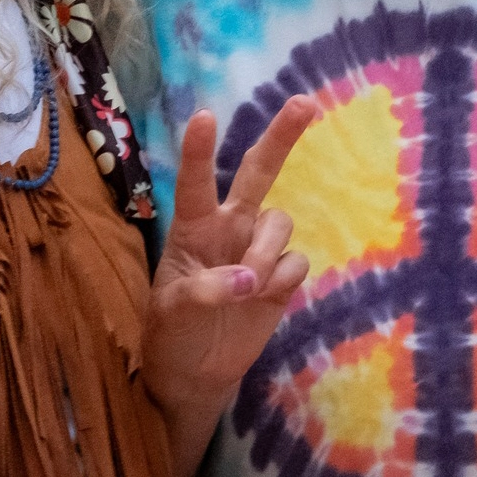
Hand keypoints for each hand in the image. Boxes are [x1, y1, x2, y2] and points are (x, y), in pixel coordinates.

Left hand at [142, 97, 316, 419]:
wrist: (195, 374)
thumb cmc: (172, 333)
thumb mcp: (173, 312)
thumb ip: (206, 290)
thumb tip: (249, 280)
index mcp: (192, 228)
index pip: (195, 183)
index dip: (200, 152)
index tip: (205, 116)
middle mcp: (228, 227)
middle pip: (258, 172)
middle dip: (281, 137)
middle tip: (304, 103)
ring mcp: (257, 249)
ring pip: (281, 222)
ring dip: (269, 250)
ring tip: (251, 286)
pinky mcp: (282, 277)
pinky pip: (297, 260)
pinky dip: (284, 277)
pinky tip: (266, 298)